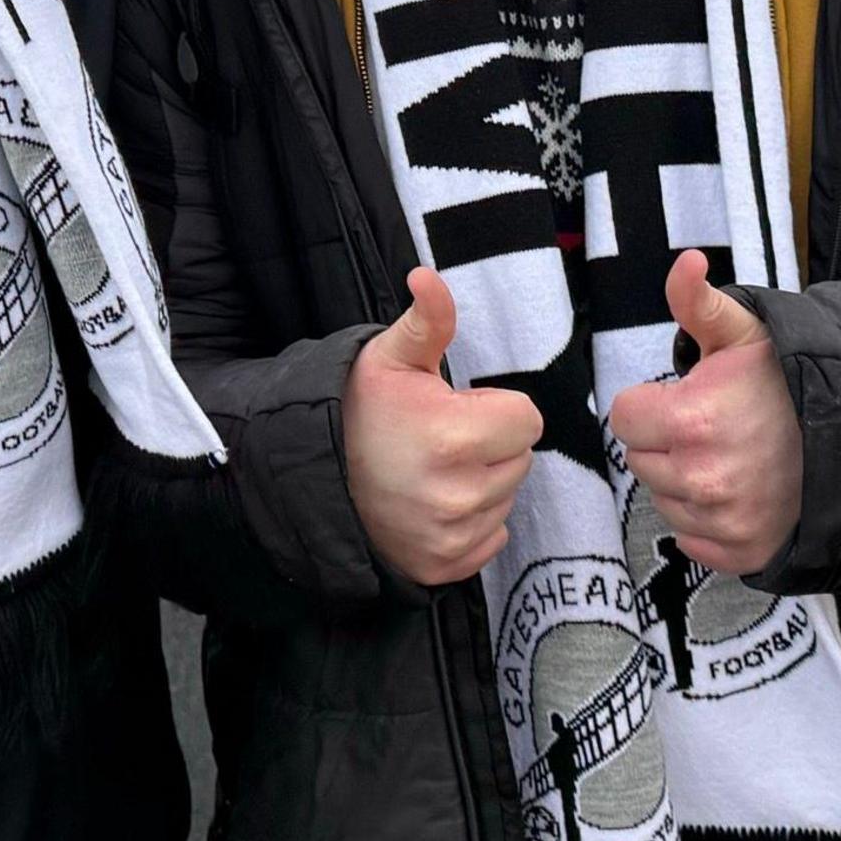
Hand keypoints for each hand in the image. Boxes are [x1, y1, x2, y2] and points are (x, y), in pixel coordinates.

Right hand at [343, 268, 544, 584]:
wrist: (312, 476)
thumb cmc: (359, 410)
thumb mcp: (390, 357)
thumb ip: (428, 319)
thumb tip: (428, 276)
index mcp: (453, 435)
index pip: (528, 419)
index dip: (495, 408)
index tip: (457, 409)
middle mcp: (457, 494)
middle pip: (521, 459)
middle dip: (491, 445)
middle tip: (440, 439)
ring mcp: (450, 535)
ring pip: (506, 497)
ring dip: (482, 483)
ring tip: (432, 470)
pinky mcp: (444, 564)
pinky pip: (493, 537)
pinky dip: (472, 522)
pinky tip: (434, 504)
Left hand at [607, 252, 800, 577]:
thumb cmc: (786, 380)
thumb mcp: (743, 331)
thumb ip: (697, 301)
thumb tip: (686, 262)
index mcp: (689, 420)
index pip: (624, 417)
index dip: (650, 403)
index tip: (685, 398)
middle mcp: (702, 478)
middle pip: (641, 461)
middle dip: (666, 442)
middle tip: (712, 427)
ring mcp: (723, 520)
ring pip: (665, 501)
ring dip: (685, 482)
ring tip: (730, 457)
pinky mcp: (743, 549)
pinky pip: (692, 540)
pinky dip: (708, 522)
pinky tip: (737, 493)